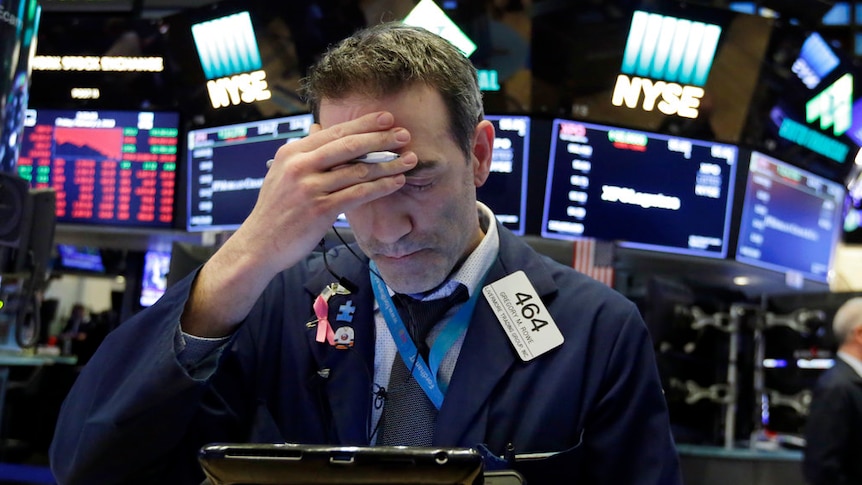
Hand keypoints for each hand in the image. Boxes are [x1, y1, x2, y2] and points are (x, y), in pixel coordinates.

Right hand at [181, 112, 415, 336]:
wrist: (259, 244)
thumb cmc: (276, 210)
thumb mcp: (282, 173)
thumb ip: (303, 153)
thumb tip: (317, 128)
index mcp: (292, 152)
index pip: (334, 132)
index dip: (363, 124)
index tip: (386, 118)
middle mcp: (300, 165)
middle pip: (349, 146)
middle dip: (381, 138)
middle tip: (405, 134)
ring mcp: (309, 187)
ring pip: (358, 171)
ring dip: (388, 164)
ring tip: (409, 159)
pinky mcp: (320, 210)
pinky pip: (358, 194)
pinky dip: (380, 187)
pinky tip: (396, 183)